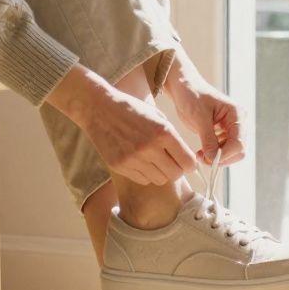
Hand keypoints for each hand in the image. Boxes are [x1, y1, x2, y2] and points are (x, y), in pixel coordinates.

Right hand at [46, 66, 197, 185]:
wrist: (99, 109)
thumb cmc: (131, 110)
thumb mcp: (158, 117)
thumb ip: (173, 137)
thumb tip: (187, 157)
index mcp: (163, 132)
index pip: (187, 161)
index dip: (189, 164)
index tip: (187, 162)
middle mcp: (150, 148)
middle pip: (175, 174)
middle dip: (176, 169)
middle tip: (171, 162)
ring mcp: (134, 159)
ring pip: (160, 179)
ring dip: (161, 172)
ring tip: (154, 160)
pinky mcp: (121, 166)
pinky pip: (143, 180)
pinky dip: (146, 174)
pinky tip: (140, 161)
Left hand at [164, 49, 245, 165]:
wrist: (183, 88)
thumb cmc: (192, 95)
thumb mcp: (200, 117)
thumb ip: (208, 138)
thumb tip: (212, 158)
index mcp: (237, 115)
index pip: (239, 143)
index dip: (225, 154)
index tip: (208, 158)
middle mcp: (237, 123)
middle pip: (238, 151)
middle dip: (222, 158)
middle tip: (203, 158)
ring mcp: (229, 129)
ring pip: (230, 153)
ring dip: (216, 158)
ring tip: (199, 155)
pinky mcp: (220, 134)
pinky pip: (221, 151)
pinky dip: (212, 155)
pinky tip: (200, 152)